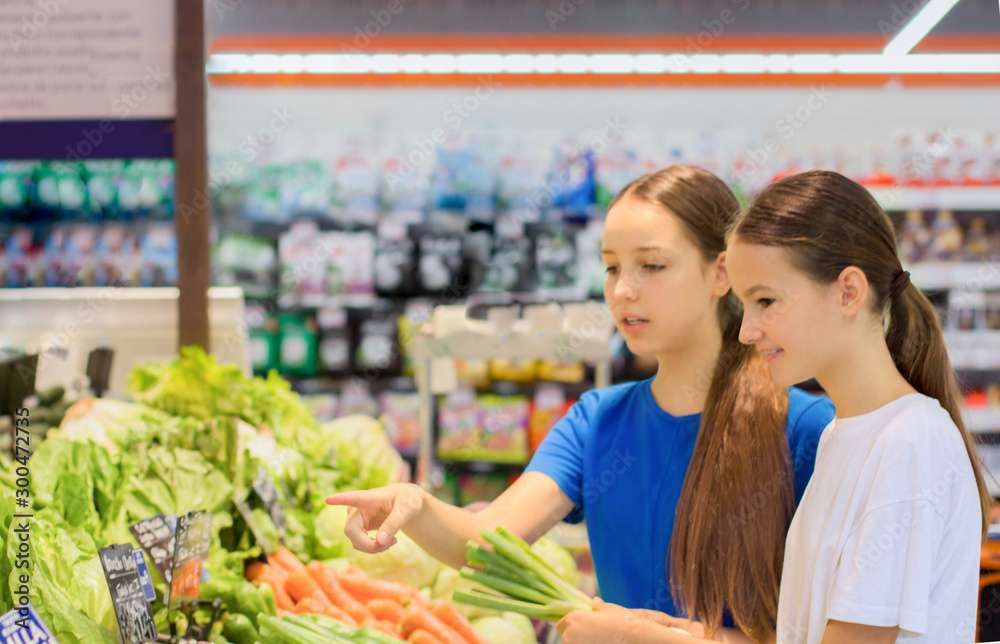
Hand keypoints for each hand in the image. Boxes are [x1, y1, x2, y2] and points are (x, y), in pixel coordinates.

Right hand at [325, 483, 423, 553]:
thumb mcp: (407, 509)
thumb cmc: (407, 501)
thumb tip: (380, 541)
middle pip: (351, 531)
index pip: (353, 498)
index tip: (328, 499)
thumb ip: (394, 523)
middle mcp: (357, 508)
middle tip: (393, 543)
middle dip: (370, 544)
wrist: (405, 504)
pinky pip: (359, 545)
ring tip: (393, 541)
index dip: (340, 499)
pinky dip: (373, 548)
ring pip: (355, 541)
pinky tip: (386, 542)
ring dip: (374, 548)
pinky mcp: (357, 529)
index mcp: (369, 498)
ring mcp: (355, 519)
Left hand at [558, 598, 691, 642]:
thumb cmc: (621, 621)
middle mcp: (570, 636)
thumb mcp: (609, 609)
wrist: (637, 639)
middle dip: (575, 634)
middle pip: (566, 636)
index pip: (560, 625)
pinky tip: (602, 642)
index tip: (579, 624)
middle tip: (592, 631)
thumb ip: (597, 606)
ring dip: (583, 640)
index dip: (569, 624)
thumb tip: (594, 602)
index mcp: (572, 620)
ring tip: (600, 637)